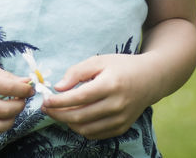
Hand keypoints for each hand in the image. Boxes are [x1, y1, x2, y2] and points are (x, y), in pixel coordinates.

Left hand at [42, 54, 156, 140]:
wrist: (151, 79)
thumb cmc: (122, 67)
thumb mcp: (99, 61)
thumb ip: (77, 72)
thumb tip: (58, 88)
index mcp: (110, 84)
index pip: (79, 97)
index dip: (59, 101)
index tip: (45, 100)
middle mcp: (117, 104)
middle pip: (80, 116)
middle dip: (58, 114)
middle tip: (46, 109)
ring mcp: (120, 118)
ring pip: (86, 128)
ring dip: (68, 123)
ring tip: (59, 113)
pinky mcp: (122, 127)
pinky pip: (96, 134)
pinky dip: (81, 129)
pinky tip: (74, 119)